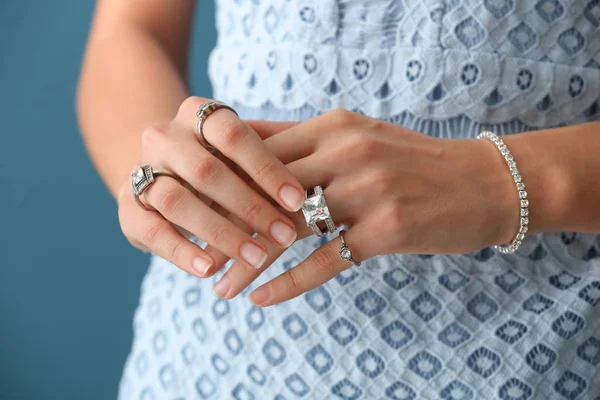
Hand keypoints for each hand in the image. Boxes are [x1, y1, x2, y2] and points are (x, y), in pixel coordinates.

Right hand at [117, 97, 305, 277]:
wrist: (163, 172)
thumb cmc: (221, 162)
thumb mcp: (244, 153)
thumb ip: (276, 157)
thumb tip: (319, 180)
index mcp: (198, 115)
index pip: (234, 134)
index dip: (266, 167)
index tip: (297, 200)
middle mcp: (165, 136)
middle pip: (205, 170)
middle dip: (249, 207)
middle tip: (286, 237)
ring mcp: (141, 171)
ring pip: (176, 200)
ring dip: (219, 233)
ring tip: (256, 258)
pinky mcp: (128, 208)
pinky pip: (151, 230)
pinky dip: (181, 252)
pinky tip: (209, 270)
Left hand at [211, 109, 519, 305]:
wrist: (486, 181)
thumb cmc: (413, 162)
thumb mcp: (358, 134)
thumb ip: (305, 138)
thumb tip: (246, 138)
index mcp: (333, 126)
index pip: (259, 151)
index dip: (222, 182)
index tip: (195, 210)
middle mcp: (346, 151)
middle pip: (265, 190)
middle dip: (225, 223)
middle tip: (196, 253)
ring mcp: (368, 189)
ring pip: (288, 228)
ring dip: (248, 261)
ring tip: (221, 287)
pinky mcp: (388, 228)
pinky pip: (326, 259)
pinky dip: (289, 282)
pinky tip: (262, 298)